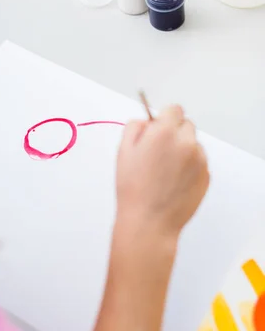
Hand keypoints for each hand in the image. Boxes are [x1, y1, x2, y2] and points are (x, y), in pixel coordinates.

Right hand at [116, 105, 208, 241]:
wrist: (149, 221)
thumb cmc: (133, 188)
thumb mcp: (123, 151)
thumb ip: (134, 127)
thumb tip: (146, 120)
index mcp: (164, 132)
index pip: (174, 109)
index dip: (164, 118)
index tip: (158, 128)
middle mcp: (186, 142)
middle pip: (186, 124)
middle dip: (174, 133)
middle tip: (159, 151)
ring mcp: (200, 160)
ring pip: (194, 144)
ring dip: (183, 149)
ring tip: (165, 171)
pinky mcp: (206, 175)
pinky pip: (199, 162)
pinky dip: (190, 167)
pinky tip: (173, 181)